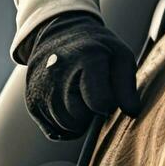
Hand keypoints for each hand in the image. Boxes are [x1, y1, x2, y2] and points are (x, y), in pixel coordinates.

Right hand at [20, 11, 139, 140]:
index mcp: (87, 58)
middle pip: (81, 118)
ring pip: (67, 127)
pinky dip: (65, 124)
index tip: (109, 92)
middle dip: (91, 112)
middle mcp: (58, 74)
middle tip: (93, 92)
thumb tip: (132, 112)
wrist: (58, 34)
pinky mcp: (32, 102)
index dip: (109, 103)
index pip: (100, 102)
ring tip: (80, 95)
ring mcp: (41, 89)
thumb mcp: (120, 55)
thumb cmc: (97, 48)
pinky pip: (55, 131)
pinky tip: (68, 104)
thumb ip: (127, 84)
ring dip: (78, 119)